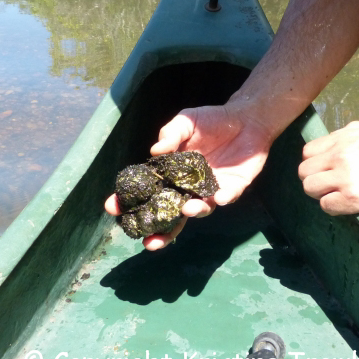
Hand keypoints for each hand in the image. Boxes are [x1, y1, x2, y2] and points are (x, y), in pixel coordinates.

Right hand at [104, 104, 274, 249]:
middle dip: (160, 231)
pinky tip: (217, 198)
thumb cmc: (212, 120)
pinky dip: (222, 198)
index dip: (132, 202)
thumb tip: (154, 151)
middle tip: (148, 242)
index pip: (150, 191)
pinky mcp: (234, 186)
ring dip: (193, 212)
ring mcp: (211, 189)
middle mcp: (190, 187)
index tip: (113, 208)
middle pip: (173, 215)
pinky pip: (227, 196)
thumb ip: (171, 134)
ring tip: (187, 210)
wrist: (246, 117)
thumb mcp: (186, 122)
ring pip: (200, 209)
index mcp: (174, 174)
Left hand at [298, 120, 358, 215]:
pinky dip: (334, 207)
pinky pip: (326, 205)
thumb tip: (342, 137)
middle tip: (329, 185)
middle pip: (304, 171)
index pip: (308, 151)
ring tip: (336, 195)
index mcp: (344, 137)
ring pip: (310, 188)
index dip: (315, 163)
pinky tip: (346, 205)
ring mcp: (344, 177)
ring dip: (321, 194)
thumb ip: (355, 132)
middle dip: (314, 179)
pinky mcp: (352, 198)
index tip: (325, 170)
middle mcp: (339, 155)